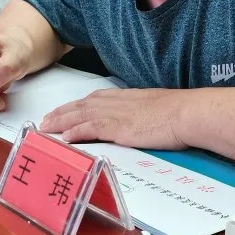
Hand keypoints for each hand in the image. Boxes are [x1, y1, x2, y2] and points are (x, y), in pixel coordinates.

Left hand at [39, 88, 186, 148]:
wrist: (188, 113)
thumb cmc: (181, 113)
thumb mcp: (158, 108)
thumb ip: (144, 113)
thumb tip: (143, 121)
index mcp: (128, 97)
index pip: (95, 99)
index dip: (77, 105)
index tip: (65, 109)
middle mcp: (118, 102)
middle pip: (82, 105)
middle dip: (62, 112)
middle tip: (46, 119)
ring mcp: (117, 114)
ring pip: (81, 115)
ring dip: (61, 121)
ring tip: (46, 128)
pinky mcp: (118, 127)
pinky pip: (90, 128)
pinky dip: (76, 131)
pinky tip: (64, 137)